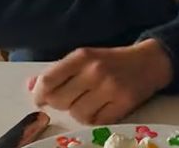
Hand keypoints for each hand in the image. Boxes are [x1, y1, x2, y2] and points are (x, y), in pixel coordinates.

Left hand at [28, 39, 171, 124]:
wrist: (148, 62)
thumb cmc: (111, 60)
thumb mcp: (85, 58)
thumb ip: (58, 71)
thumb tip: (30, 85)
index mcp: (82, 56)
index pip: (49, 80)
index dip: (39, 94)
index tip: (41, 98)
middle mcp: (95, 71)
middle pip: (59, 101)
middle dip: (60, 103)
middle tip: (70, 98)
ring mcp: (109, 89)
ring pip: (77, 114)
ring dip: (79, 112)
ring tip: (89, 101)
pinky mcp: (122, 105)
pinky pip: (96, 123)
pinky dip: (95, 119)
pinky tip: (102, 107)